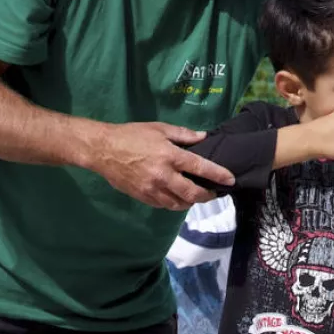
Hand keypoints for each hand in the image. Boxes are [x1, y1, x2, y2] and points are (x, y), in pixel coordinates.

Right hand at [88, 122, 234, 210]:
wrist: (103, 150)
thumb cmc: (132, 135)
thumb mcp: (159, 129)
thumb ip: (184, 135)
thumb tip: (204, 137)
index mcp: (170, 156)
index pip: (200, 168)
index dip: (218, 175)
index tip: (230, 180)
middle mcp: (163, 176)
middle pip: (192, 194)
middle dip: (207, 195)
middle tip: (214, 193)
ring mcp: (152, 189)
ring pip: (179, 204)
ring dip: (191, 202)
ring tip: (196, 195)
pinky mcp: (143, 197)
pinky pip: (164, 205)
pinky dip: (174, 203)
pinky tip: (177, 197)